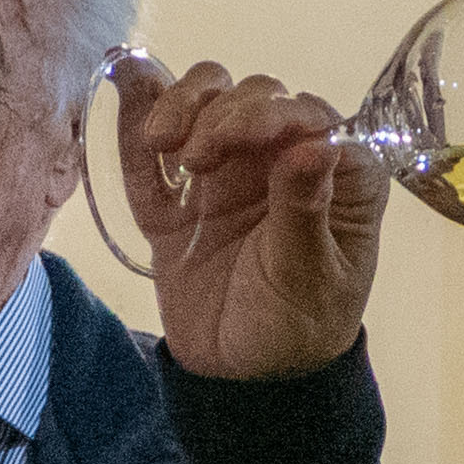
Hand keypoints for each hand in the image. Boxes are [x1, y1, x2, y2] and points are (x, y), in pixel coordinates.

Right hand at [110, 53, 387, 382]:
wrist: (241, 383)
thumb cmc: (295, 331)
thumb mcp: (307, 277)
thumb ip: (304, 209)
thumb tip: (316, 141)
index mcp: (337, 177)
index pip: (311, 118)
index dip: (274, 113)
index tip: (241, 135)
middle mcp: (284, 160)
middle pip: (256, 97)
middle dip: (224, 113)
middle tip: (199, 160)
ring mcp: (228, 174)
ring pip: (209, 101)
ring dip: (183, 103)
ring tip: (164, 142)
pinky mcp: (177, 197)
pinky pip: (155, 149)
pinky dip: (138, 113)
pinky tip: (127, 81)